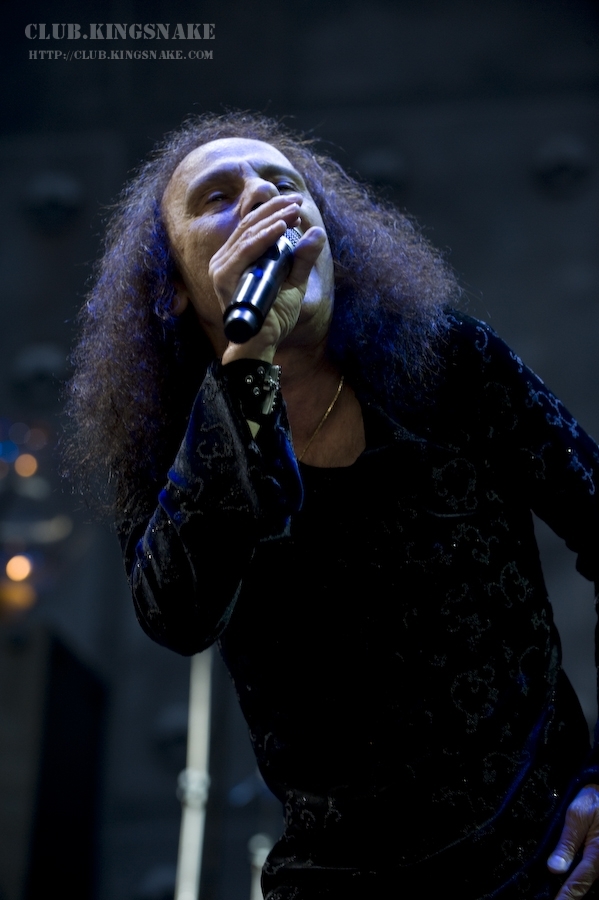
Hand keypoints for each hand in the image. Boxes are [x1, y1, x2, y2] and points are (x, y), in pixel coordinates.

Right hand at [210, 195, 325, 362]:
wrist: (262, 342)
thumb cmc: (275, 316)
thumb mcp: (294, 282)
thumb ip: (303, 258)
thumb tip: (318, 231)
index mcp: (236, 258)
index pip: (252, 226)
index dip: (274, 210)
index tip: (297, 201)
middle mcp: (224, 260)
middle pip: (249, 224)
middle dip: (275, 208)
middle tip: (298, 199)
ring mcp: (221, 268)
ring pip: (248, 234)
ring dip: (273, 218)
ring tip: (294, 210)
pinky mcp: (223, 277)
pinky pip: (245, 251)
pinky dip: (264, 237)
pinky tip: (281, 227)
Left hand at [548, 784, 598, 898]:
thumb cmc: (595, 801)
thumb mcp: (577, 816)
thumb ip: (566, 844)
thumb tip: (554, 869)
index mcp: (597, 855)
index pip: (577, 882)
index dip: (565, 897)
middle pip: (586, 885)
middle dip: (570, 892)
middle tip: (556, 896)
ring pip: (592, 879)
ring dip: (577, 885)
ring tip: (561, 890)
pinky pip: (595, 871)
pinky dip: (584, 875)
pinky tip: (570, 879)